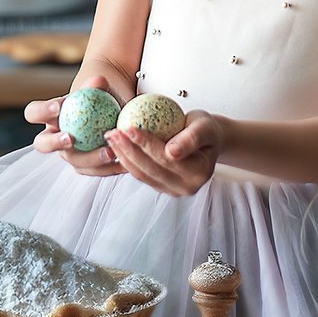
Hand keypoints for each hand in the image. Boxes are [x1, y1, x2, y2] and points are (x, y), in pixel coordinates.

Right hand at [26, 74, 126, 176]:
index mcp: (50, 115)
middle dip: (54, 143)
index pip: (34, 113)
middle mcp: (55, 136)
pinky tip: (124, 162)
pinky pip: (94, 170)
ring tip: (109, 152)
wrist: (115, 103)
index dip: (40, 112)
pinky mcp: (89, 164)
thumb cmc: (101, 91)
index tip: (57, 108)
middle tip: (71, 139)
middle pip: (43, 144)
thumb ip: (97, 84)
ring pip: (73, 162)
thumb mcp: (100, 85)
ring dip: (89, 159)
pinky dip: (110, 168)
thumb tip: (98, 81)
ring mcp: (71, 153)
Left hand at [103, 110, 222, 195]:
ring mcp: (173, 190)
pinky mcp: (161, 188)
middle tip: (112, 132)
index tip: (128, 127)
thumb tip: (172, 153)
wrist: (206, 140)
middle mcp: (186, 187)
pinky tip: (116, 146)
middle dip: (128, 150)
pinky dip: (126, 161)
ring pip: (142, 174)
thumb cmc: (206, 129)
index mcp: (199, 173)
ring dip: (123, 156)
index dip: (145, 144)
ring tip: (111, 137)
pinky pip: (140, 174)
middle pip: (150, 169)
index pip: (166, 158)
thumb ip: (192, 138)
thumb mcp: (204, 126)